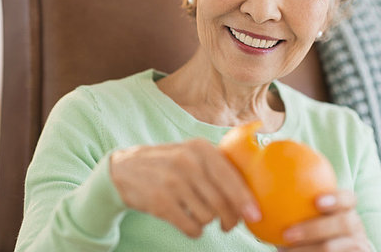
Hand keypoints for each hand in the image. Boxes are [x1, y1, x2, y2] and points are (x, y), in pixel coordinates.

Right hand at [110, 139, 260, 236]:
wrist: (125, 169)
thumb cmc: (169, 164)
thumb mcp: (192, 153)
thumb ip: (219, 167)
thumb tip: (251, 196)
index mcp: (200, 148)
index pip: (231, 178)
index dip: (246, 200)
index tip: (255, 216)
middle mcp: (187, 162)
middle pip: (223, 202)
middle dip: (230, 218)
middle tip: (228, 224)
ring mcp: (172, 182)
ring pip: (208, 217)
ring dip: (206, 221)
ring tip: (196, 212)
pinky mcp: (160, 202)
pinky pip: (191, 228)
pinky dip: (194, 230)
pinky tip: (187, 221)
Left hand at [278, 190, 371, 251]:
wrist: (314, 250)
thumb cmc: (302, 230)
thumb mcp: (297, 215)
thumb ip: (288, 201)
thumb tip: (255, 186)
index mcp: (344, 209)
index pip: (348, 199)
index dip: (336, 199)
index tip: (316, 202)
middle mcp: (354, 226)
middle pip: (344, 224)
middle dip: (314, 229)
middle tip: (286, 234)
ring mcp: (358, 245)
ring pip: (333, 247)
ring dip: (307, 249)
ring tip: (284, 249)